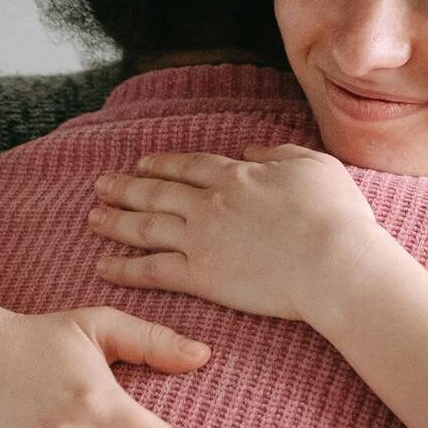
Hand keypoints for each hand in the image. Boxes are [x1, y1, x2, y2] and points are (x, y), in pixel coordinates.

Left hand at [86, 144, 383, 324]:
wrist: (334, 262)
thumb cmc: (335, 214)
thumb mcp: (314, 165)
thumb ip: (278, 153)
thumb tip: (252, 149)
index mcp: (237, 175)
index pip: (190, 166)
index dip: (163, 164)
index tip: (143, 163)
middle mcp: (210, 203)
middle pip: (157, 192)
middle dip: (126, 187)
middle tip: (101, 185)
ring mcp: (201, 240)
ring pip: (146, 227)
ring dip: (116, 221)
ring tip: (92, 218)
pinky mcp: (201, 277)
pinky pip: (152, 270)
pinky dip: (125, 267)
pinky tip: (103, 265)